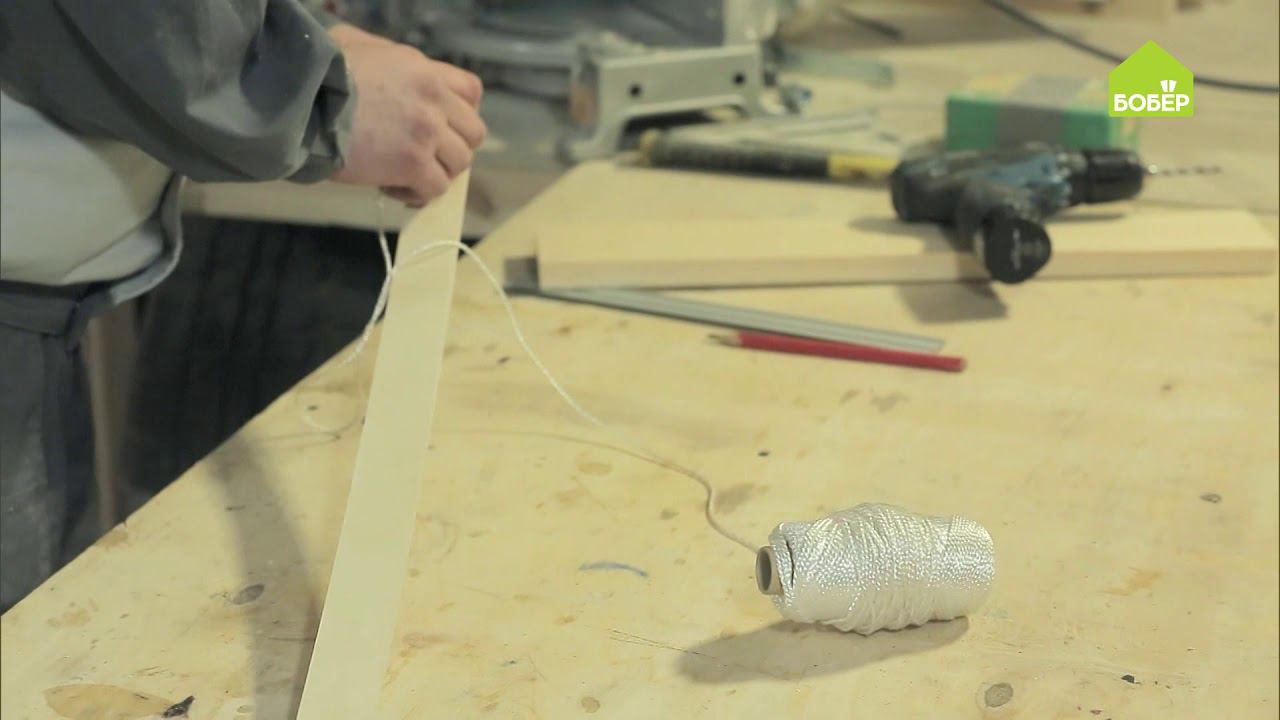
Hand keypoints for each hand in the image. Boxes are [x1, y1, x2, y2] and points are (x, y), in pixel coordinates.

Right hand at [328, 25, 485, 206]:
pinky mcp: (413, 163)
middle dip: (451, 147)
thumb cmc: (319, 72)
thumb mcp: (358, 45)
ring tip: (405, 175)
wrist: (301, 100)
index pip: (471, 92)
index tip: (442, 126)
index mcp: (426, 71)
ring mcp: (427, 132)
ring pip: (459, 164)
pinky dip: (417, 195)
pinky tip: (391, 188)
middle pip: (473, 133)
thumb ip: (383, 57)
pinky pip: (435, 188)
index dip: (461, 113)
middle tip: (423, 155)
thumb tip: (379, 62)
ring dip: (436, 173)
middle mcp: (435, 100)